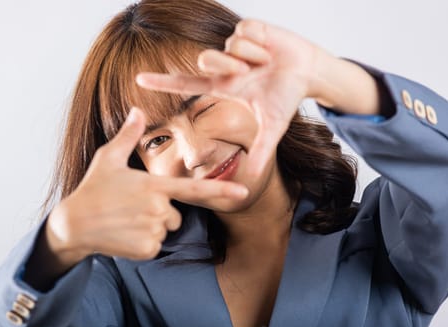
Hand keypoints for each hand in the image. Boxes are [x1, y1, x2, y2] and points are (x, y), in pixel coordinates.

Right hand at [46, 108, 248, 263]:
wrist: (73, 224)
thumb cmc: (92, 188)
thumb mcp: (108, 158)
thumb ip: (128, 134)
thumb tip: (137, 109)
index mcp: (154, 185)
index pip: (195, 189)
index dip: (221, 190)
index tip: (243, 192)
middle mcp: (158, 208)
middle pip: (175, 214)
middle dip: (160, 212)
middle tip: (132, 208)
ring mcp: (152, 230)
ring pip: (165, 230)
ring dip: (151, 227)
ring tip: (126, 220)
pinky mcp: (146, 250)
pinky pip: (154, 245)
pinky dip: (143, 242)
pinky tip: (124, 234)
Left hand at [136, 20, 323, 176]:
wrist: (309, 73)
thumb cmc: (287, 98)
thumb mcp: (273, 127)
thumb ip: (261, 151)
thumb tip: (253, 178)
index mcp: (224, 86)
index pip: (186, 84)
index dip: (163, 82)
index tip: (138, 80)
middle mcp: (225, 65)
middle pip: (205, 60)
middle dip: (225, 65)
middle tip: (246, 72)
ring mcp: (235, 46)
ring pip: (228, 46)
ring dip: (250, 57)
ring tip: (266, 63)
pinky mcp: (249, 28)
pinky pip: (244, 32)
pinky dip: (260, 43)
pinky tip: (270, 49)